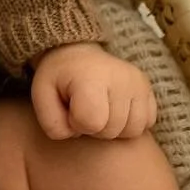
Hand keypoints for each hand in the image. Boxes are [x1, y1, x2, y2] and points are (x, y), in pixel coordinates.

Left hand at [31, 42, 156, 140]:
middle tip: (85, 107)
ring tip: (100, 109)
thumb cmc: (58, 78)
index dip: (76, 123)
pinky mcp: (148, 88)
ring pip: (133, 131)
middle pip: (112, 130)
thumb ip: (52, 123)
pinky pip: (147, 123)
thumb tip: (76, 134)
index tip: (70, 108)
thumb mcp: (41, 96)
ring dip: (114, 128)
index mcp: (91, 77)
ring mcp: (138, 82)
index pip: (91, 122)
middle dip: (95, 127)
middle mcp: (120, 77)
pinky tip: (115, 109)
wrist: (77, 55)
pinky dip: (131, 123)